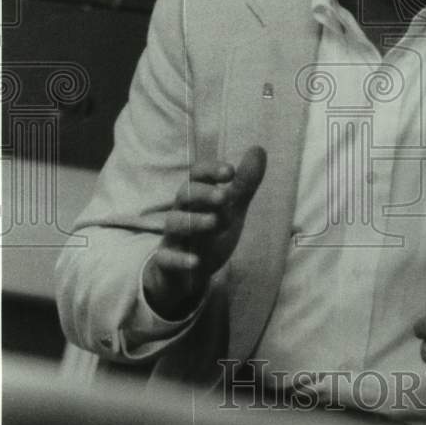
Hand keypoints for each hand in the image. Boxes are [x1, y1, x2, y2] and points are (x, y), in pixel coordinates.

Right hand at [144, 146, 266, 319]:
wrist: (186, 276)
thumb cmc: (209, 235)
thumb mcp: (231, 209)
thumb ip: (245, 183)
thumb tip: (259, 149)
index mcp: (197, 198)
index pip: (197, 175)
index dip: (210, 170)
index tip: (230, 171)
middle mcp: (182, 213)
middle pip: (184, 196)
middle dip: (202, 193)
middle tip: (224, 196)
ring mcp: (173, 238)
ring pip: (174, 224)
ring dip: (193, 221)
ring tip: (214, 222)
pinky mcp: (166, 263)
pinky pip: (166, 259)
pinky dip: (180, 259)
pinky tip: (195, 261)